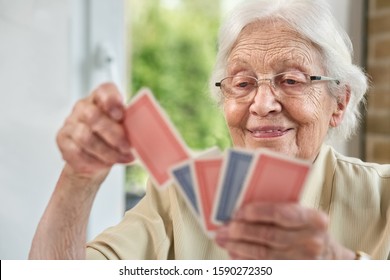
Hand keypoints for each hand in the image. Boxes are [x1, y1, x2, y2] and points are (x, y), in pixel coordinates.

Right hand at [56, 83, 133, 177]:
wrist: (96, 159)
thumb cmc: (113, 139)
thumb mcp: (125, 129)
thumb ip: (132, 126)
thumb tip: (147, 133)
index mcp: (101, 99)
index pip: (104, 90)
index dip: (111, 100)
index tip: (121, 114)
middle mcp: (83, 107)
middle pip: (93, 116)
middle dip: (113, 134)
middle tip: (127, 147)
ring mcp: (70, 123)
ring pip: (85, 137)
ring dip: (107, 151)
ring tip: (120, 158)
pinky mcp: (63, 140)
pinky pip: (77, 152)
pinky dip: (95, 161)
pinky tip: (104, 163)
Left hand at [215, 202, 354, 258]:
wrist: (330, 258)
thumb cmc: (309, 231)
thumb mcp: (304, 216)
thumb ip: (280, 210)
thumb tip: (242, 208)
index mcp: (314, 219)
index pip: (281, 213)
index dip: (256, 212)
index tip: (238, 212)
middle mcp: (311, 241)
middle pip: (269, 235)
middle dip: (242, 231)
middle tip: (225, 227)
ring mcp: (303, 261)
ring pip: (264, 254)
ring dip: (239, 247)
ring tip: (223, 240)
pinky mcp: (293, 272)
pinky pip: (264, 267)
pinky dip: (246, 261)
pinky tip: (234, 254)